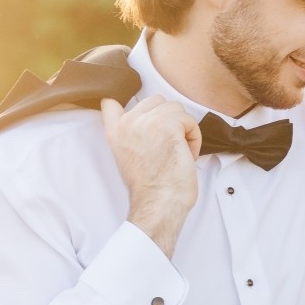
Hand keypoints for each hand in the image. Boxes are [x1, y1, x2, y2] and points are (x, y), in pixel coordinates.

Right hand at [101, 95, 201, 257]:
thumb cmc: (151, 187)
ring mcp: (147, 122)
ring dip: (184, 129)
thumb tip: (145, 122)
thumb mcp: (127, 158)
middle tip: (169, 146)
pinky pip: (189, 120)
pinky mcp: (168, 124)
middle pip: (157, 102)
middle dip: (169, 120)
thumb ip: (130, 136)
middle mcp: (128, 123)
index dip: (128, 105)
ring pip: (176, 109)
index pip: (110, 104)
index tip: (139, 117)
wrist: (159, 202)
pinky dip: (194, 137)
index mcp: (115, 132)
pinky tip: (187, 154)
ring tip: (179, 151)